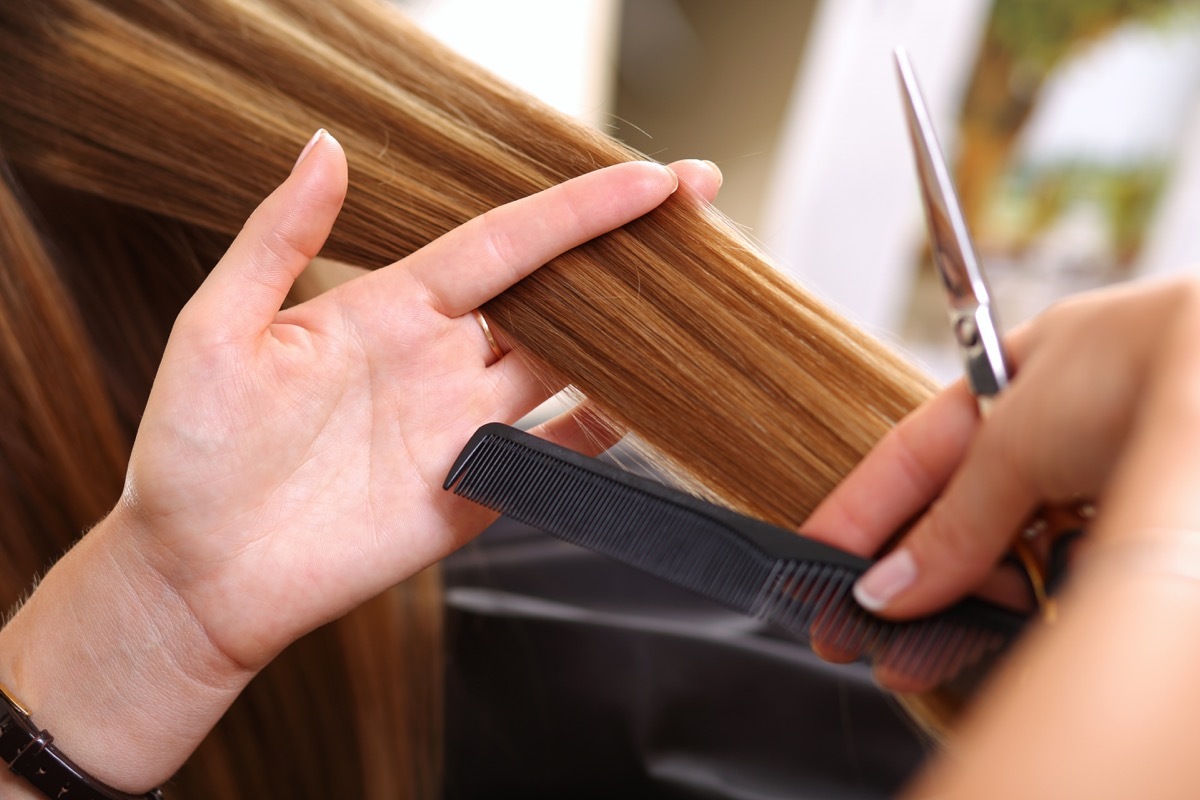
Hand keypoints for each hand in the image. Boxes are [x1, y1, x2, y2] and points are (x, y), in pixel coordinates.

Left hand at [118, 131, 722, 672]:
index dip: (578, 209)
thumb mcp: (220, 328)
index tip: (647, 179)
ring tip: (696, 293)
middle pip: (555, 291)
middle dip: (626, 250)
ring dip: (628, 330)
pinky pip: (557, 451)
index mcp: (392, 307)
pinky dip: (607, 428)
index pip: (506, 242)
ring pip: (569, 361)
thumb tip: (326, 146)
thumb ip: (277, 239)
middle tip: (697, 208)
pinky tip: (649, 402)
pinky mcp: (478, 490)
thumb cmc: (194, 450)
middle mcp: (442, 357)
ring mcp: (465, 424)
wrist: (199, 572)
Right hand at [801, 278, 1199, 636]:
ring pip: (1010, 551)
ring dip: (966, 601)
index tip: (815, 569)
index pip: (911, 458)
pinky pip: (1063, 570)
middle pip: (957, 515)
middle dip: (907, 577)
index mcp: (1009, 385)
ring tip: (928, 651)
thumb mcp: (1016, 436)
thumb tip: (887, 582)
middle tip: (865, 635)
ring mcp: (1101, 478)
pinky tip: (1004, 626)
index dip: (857, 514)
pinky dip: (1031, 601)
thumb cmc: (1154, 358)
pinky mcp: (1142, 519)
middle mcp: (1055, 431)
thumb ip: (950, 518)